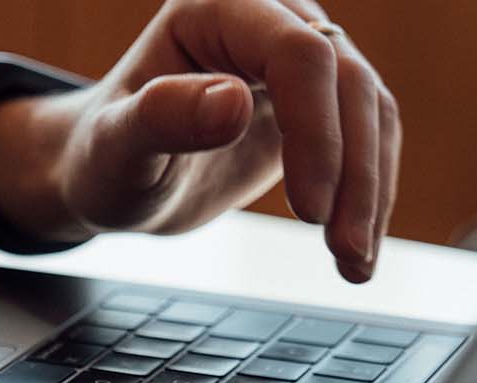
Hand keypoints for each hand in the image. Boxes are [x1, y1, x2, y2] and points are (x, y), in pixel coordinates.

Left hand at [0, 0, 399, 281]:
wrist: (116, 176)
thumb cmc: (104, 156)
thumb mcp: (115, 146)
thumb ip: (162, 117)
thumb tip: (233, 102)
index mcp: (215, 11)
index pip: (297, 53)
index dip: (315, 131)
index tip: (308, 210)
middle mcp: (266, 20)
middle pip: (348, 80)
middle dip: (355, 172)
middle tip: (345, 252)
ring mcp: (299, 60)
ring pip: (371, 110)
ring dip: (372, 191)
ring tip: (353, 263)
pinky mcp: (319, 104)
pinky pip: (369, 138)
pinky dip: (370, 195)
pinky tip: (356, 247)